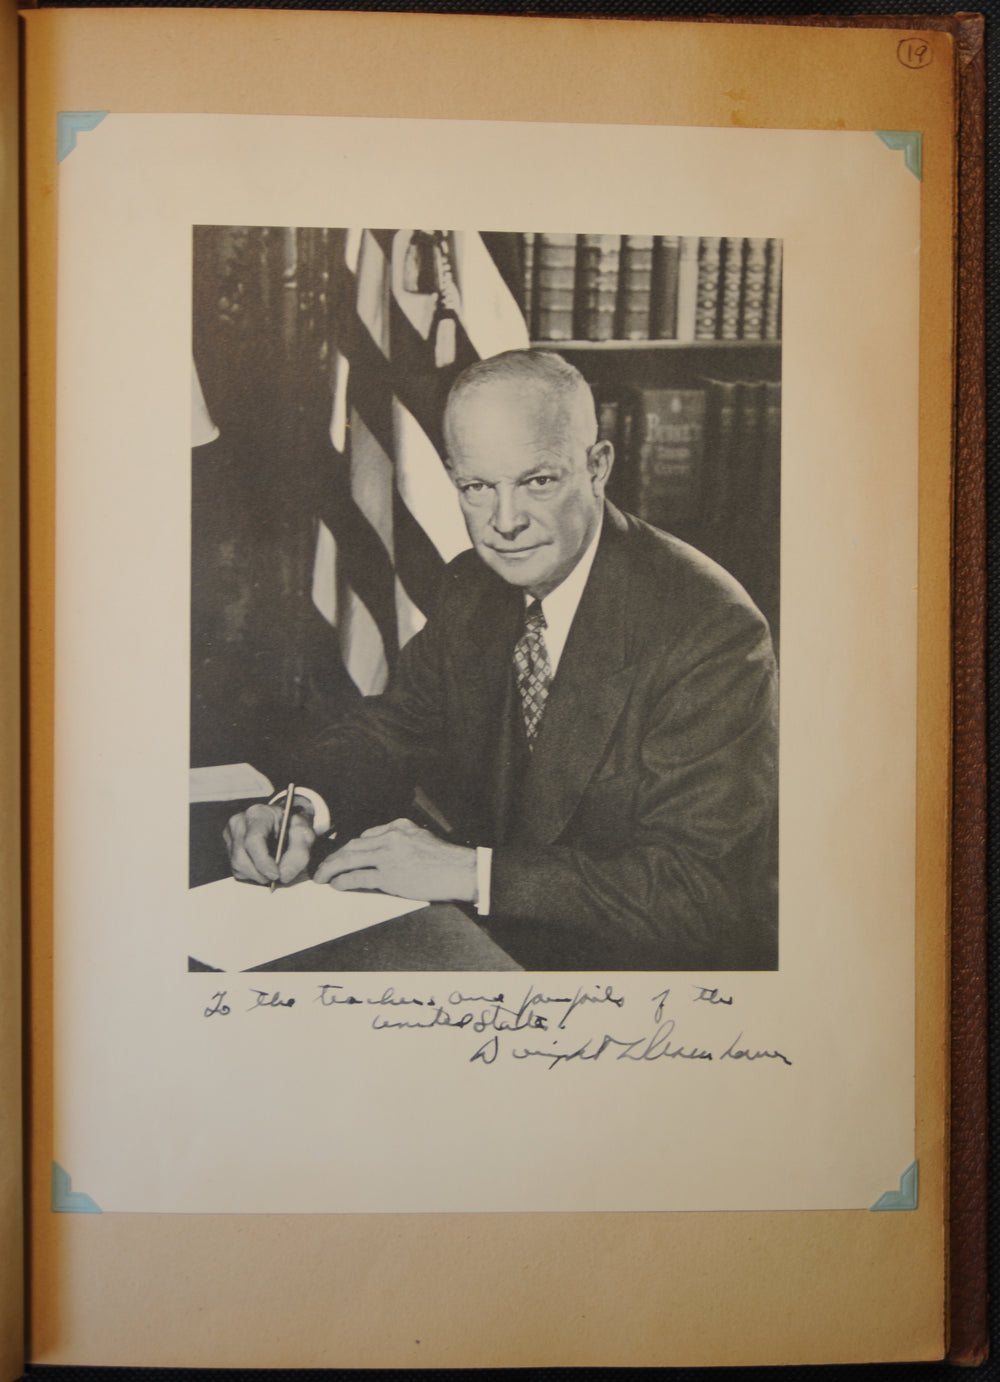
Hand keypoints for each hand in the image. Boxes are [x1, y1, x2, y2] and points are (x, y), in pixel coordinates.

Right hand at [224, 801, 315, 885]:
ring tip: (272, 870)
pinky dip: (251, 875)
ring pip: (237, 866)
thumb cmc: (293, 828)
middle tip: (277, 877)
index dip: (263, 862)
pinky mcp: (229, 849)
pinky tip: (263, 868)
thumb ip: (300, 852)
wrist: (284, 824)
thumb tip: (284, 874)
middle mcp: (239, 822)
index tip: (276, 875)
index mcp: (258, 814)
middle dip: (260, 873)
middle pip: (241, 857)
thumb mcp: (305, 834)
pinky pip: (237, 870)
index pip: (253, 840)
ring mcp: (230, 836)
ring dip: (257, 875)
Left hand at [313, 818, 476, 902]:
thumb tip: (381, 854)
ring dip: (331, 869)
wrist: (460, 871)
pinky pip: (358, 877)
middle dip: (334, 858)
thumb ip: (401, 842)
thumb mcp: (422, 839)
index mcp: (398, 827)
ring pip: (349, 859)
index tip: (342, 857)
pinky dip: (343, 881)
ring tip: (321, 877)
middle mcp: (390, 837)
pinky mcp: (389, 875)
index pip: (366, 837)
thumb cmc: (446, 861)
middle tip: (322, 868)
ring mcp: (388, 856)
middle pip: (352, 846)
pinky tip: (336, 885)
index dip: (350, 849)